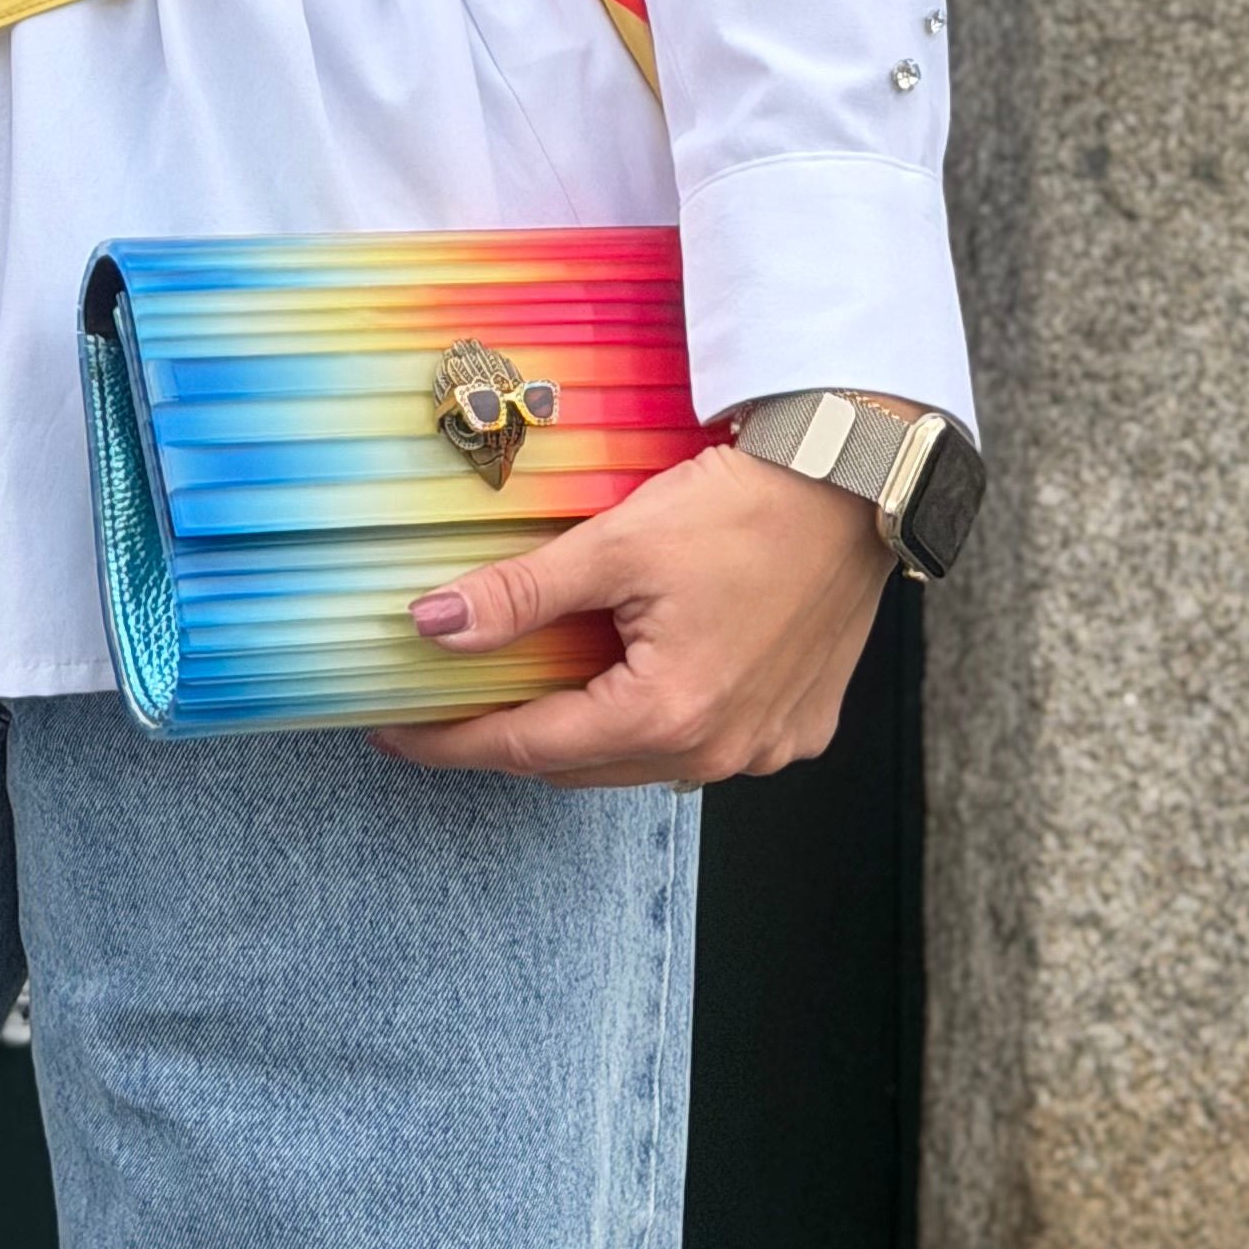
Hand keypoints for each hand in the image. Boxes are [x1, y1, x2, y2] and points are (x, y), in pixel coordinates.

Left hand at [372, 444, 892, 787]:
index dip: (452, 741)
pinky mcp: (796, 727)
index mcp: (666, 715)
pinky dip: (655, 719)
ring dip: (586, 729)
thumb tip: (433, 626)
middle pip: (582, 762)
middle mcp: (718, 752)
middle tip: (451, 703)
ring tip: (534, 684)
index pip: (527, 745)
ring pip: (642, 759)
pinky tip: (632, 675)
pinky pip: (703, 743)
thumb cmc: (743, 507)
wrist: (854, 486)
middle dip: (512, 737)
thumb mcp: (616, 544)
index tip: (395, 734)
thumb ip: (521, 595)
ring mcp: (763, 747)